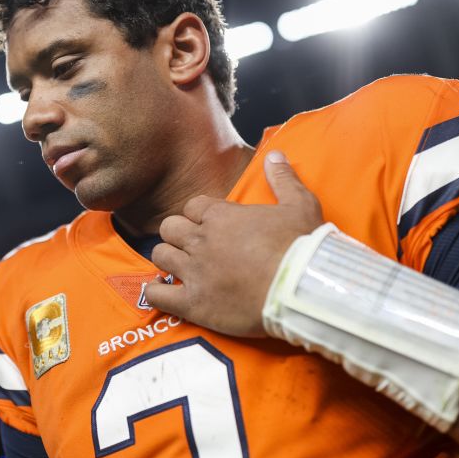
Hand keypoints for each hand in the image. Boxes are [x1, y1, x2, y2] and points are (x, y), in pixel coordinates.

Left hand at [143, 150, 324, 336]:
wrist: (302, 289)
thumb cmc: (302, 246)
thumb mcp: (300, 204)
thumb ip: (283, 178)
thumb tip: (275, 154)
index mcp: (221, 216)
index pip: (192, 206)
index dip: (199, 215)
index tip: (210, 226)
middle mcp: (202, 240)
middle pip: (170, 228)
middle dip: (178, 235)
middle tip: (193, 246)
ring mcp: (195, 272)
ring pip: (160, 255)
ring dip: (168, 259)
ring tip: (180, 267)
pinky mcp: (194, 303)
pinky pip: (157, 295)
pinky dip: (155, 293)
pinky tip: (163, 292)